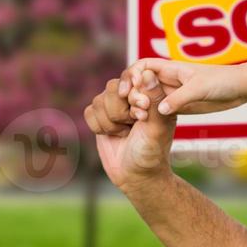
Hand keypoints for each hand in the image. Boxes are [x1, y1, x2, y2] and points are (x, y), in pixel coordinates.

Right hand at [85, 69, 175, 192]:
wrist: (135, 174)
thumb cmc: (151, 151)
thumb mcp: (157, 126)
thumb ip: (154, 99)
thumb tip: (148, 72)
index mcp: (152, 94)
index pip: (134, 77)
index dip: (133, 93)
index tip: (140, 112)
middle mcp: (133, 96)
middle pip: (113, 87)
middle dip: (120, 111)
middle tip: (133, 125)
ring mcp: (116, 106)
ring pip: (99, 100)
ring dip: (111, 122)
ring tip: (125, 133)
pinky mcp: (101, 117)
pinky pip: (89, 112)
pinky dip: (99, 126)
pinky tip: (114, 135)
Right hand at [126, 58, 245, 118]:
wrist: (240, 89)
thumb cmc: (222, 81)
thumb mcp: (200, 88)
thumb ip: (179, 98)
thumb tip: (159, 110)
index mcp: (171, 68)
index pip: (142, 66)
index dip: (132, 75)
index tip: (132, 88)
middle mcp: (168, 80)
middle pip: (139, 84)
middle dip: (133, 94)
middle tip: (138, 108)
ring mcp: (172, 93)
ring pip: (146, 98)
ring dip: (138, 106)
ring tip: (140, 117)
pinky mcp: (178, 106)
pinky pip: (156, 110)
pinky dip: (148, 115)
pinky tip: (144, 123)